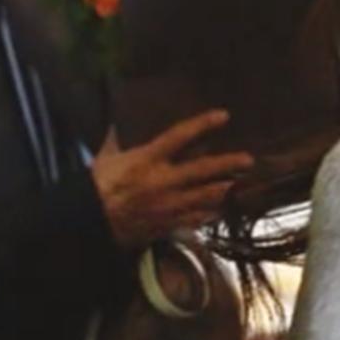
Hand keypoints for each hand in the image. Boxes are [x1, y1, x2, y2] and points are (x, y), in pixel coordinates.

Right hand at [91, 111, 252, 250]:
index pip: (180, 136)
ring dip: (226, 190)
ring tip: (243, 185)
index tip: (223, 116)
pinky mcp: (167, 223)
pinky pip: (195, 219)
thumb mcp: (104, 158)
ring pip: (206, 196)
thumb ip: (115, 140)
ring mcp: (168, 204)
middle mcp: (163, 180)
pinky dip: (209, 215)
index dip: (203, 124)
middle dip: (228, 163)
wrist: (90, 223)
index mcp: (147, 158)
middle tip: (248, 159)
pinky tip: (221, 211)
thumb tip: (117, 121)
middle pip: (203, 169)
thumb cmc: (95, 187)